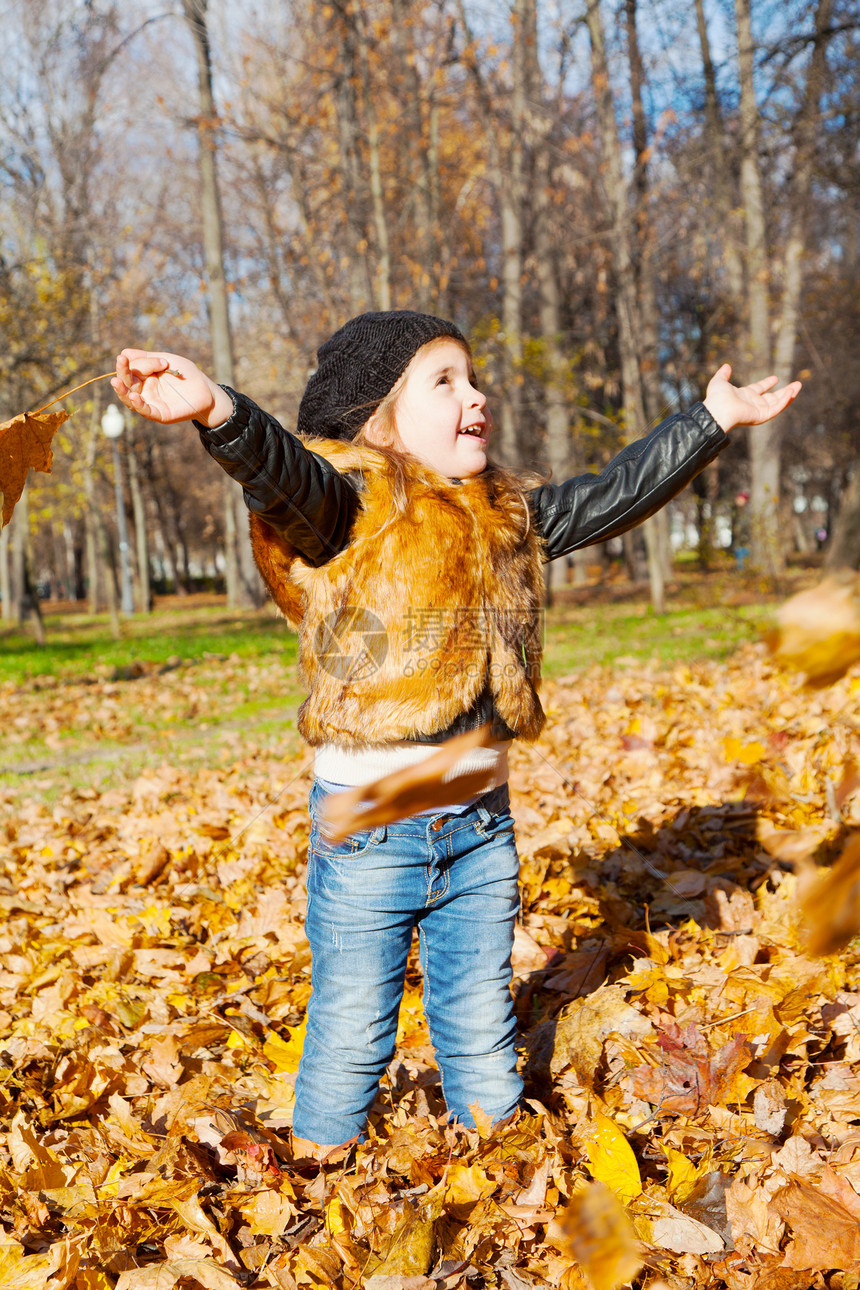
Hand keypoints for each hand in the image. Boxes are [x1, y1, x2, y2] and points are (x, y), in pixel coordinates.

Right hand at [111, 350, 233, 426]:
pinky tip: (133, 396)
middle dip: (122, 372)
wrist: (206, 390)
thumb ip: (147, 358)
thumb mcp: (166, 360)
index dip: (131, 363)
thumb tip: (124, 352)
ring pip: (131, 399)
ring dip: (122, 391)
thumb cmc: (186, 375)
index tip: (139, 358)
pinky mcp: (160, 414)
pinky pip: (146, 411)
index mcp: (143, 377)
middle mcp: (144, 391)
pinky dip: (138, 405)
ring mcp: (151, 403)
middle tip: (120, 361)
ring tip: (116, 382)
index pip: (130, 369)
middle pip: (126, 383)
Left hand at [703, 364, 801, 432]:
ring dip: (789, 395)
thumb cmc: (716, 398)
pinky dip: (784, 401)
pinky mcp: (762, 416)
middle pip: (772, 397)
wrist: (717, 410)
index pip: (759, 389)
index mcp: (744, 396)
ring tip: (798, 386)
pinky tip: (791, 393)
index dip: (767, 383)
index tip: (775, 378)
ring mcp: (758, 411)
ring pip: (778, 403)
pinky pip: (776, 408)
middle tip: (797, 384)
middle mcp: (752, 404)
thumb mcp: (719, 382)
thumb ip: (723, 374)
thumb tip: (726, 366)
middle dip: (785, 391)